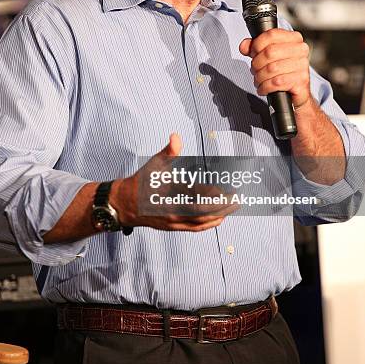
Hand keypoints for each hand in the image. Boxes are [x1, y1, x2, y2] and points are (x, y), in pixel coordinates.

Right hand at [110, 133, 237, 230]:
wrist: (126, 204)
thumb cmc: (142, 182)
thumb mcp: (154, 163)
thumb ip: (168, 151)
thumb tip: (175, 136)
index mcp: (170, 195)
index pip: (198, 196)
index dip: (214, 193)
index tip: (226, 188)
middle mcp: (174, 211)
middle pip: (204, 212)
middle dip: (224, 205)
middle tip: (238, 197)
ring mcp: (174, 222)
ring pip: (202, 221)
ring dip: (220, 214)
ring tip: (234, 206)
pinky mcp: (174, 227)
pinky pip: (196, 227)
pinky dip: (209, 223)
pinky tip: (219, 218)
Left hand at [239, 29, 310, 108]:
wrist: (297, 91)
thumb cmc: (282, 70)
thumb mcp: (267, 55)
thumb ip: (254, 47)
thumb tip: (244, 46)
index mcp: (294, 38)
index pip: (271, 34)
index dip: (257, 44)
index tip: (253, 53)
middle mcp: (301, 50)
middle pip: (269, 52)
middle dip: (256, 63)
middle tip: (254, 70)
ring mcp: (303, 65)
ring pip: (271, 69)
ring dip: (259, 77)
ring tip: (259, 80)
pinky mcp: (301, 81)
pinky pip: (276, 83)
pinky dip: (265, 87)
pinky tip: (263, 88)